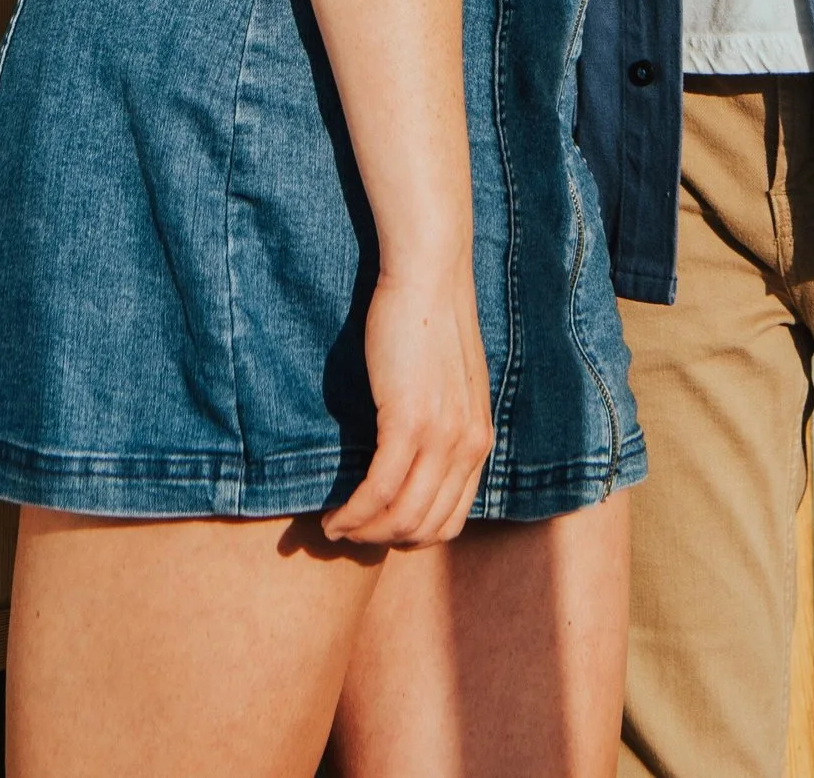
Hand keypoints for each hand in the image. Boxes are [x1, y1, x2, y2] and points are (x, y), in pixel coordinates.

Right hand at [323, 256, 495, 548]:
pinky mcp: (409, 422)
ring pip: (401, 517)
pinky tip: (334, 515)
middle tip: (348, 534)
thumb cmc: (431, 320)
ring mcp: (441, 437)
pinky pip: (379, 490)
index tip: (377, 530)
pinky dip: (353, 513)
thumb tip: (416, 460)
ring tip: (336, 527)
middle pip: (426, 527)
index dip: (411, 536)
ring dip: (363, 532)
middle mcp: (468, 445)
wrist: (430, 273)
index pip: (451, 519)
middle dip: (382, 540)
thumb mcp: (451, 383)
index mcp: (479, 438)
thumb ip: (445, 423)